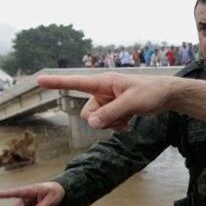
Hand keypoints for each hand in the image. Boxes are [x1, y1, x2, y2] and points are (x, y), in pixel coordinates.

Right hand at [38, 73, 172, 130]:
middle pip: (87, 113)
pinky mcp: (114, 110)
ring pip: (97, 121)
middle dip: (101, 120)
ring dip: (111, 124)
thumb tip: (91, 123)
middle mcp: (102, 92)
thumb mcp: (132, 103)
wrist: (166, 95)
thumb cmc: (151, 92)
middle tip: (121, 117)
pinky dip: (116, 126)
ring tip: (128, 118)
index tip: (39, 79)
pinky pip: (106, 124)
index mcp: (103, 82)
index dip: (57, 83)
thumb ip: (111, 113)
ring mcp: (107, 102)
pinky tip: (129, 123)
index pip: (76, 83)